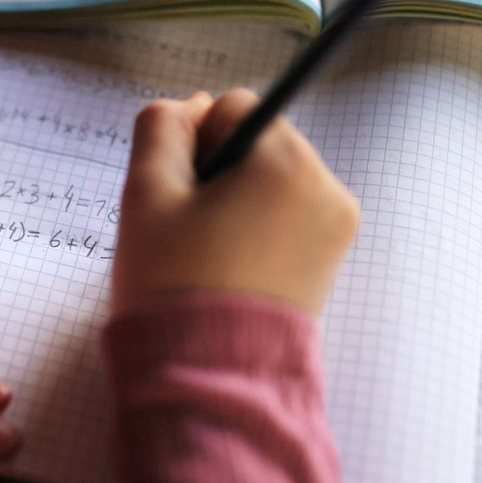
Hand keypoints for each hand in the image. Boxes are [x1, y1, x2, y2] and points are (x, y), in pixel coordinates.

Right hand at [111, 89, 358, 316]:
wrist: (207, 376)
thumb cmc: (172, 283)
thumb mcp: (145, 194)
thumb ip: (160, 128)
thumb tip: (192, 106)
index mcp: (287, 164)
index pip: (232, 107)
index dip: (193, 145)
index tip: (181, 197)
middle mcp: (326, 187)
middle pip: (258, 143)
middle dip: (219, 173)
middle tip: (190, 230)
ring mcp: (336, 227)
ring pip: (271, 180)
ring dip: (237, 200)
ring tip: (210, 254)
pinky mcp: (332, 259)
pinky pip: (288, 216)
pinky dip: (257, 229)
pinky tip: (230, 267)